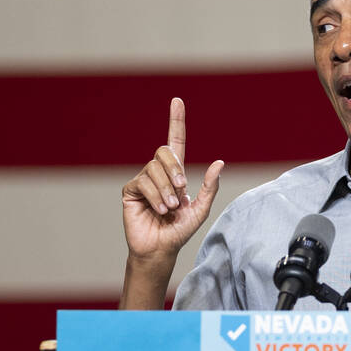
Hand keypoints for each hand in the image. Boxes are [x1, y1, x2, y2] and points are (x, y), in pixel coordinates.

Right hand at [120, 98, 222, 307]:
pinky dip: (156, 196)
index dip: (176, 120)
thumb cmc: (179, 231)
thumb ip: (210, 187)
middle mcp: (159, 173)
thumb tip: (219, 162)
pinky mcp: (131, 191)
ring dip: (166, 189)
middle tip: (181, 191)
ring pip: (154, 168)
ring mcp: (143, 180)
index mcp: (176, 173)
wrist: (160, 249)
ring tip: (169, 208)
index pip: (175, 141)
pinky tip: (159, 210)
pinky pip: (143, 182)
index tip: (177, 101)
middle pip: (165, 152)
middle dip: (175, 170)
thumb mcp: (200, 209)